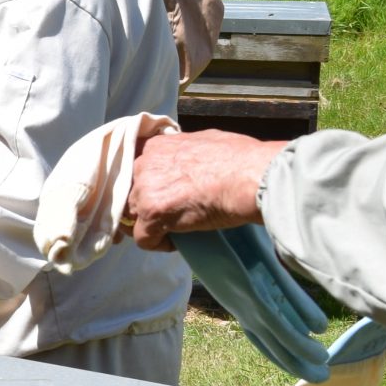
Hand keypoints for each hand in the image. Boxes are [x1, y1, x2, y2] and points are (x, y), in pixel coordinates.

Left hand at [125, 129, 288, 249]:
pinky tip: (175, 243)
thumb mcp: (205, 142)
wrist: (252, 176)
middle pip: (134, 192)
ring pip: (135, 215)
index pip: (139, 170)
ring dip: (151, 224)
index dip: (150, 186)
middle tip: (170, 214)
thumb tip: (188, 160)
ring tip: (173, 229)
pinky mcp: (152, 215)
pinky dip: (157, 244)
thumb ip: (185, 152)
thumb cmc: (241, 159)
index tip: (165, 195)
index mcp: (156, 147)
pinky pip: (143, 238)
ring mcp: (145, 190)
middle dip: (149, 205)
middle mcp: (144, 165)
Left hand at [175, 226, 331, 381]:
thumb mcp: (237, 249)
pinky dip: (295, 329)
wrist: (184, 213)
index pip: (261, 329)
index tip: (300, 361)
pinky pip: (274, 314)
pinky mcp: (245, 285)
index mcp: (237, 294)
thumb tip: (271, 260)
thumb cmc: (211, 226)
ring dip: (301, 353)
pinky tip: (317, 336)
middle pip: (271, 339)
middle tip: (321, 376)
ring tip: (323, 368)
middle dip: (295, 360)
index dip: (280, 348)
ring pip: (277, 334)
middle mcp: (240, 300)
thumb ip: (256, 260)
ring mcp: (243, 295)